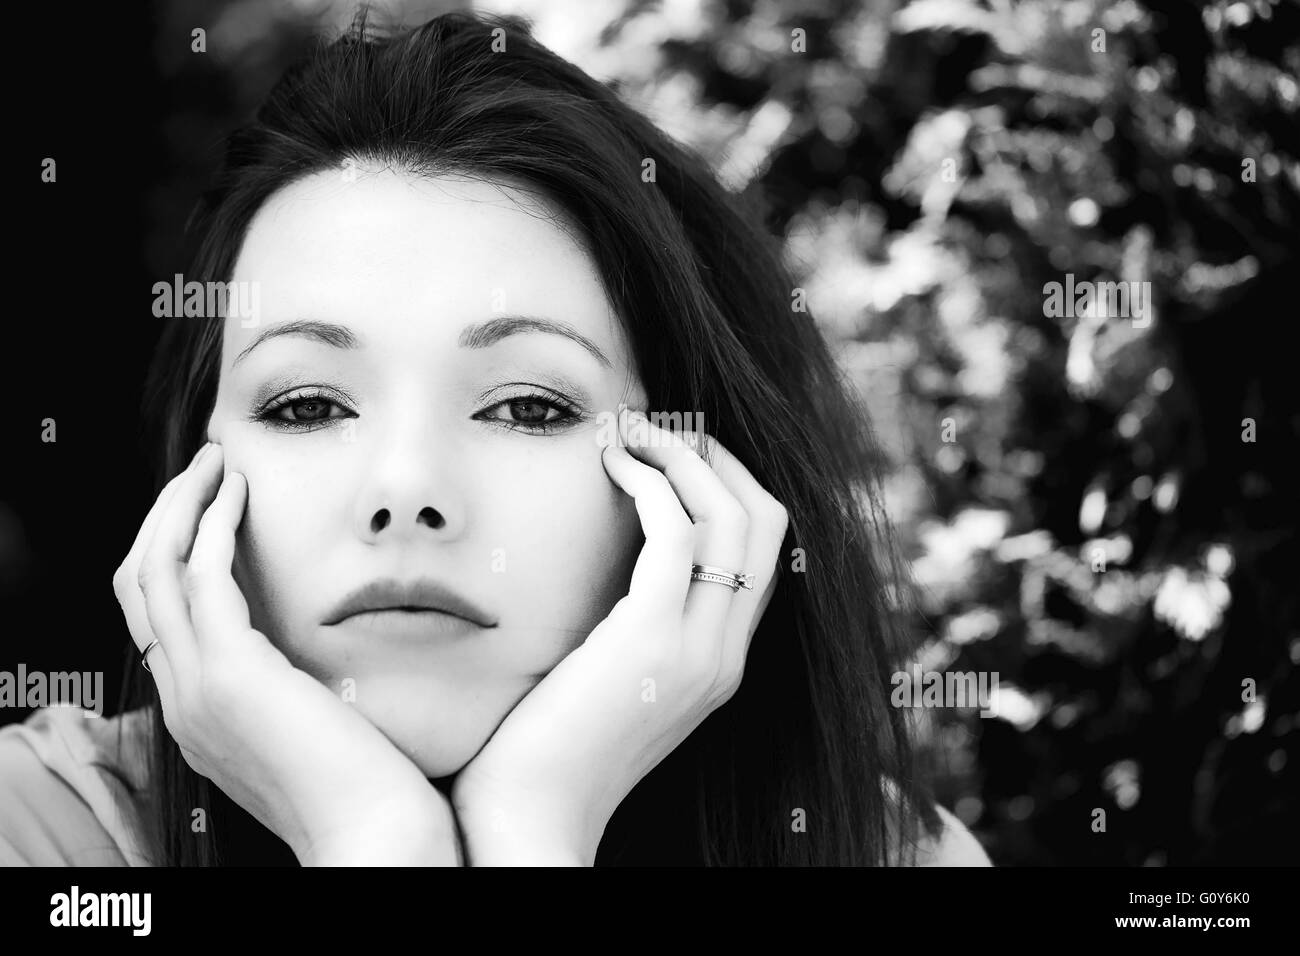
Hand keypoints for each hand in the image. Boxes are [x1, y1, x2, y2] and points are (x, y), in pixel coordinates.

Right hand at [114, 441, 461, 865]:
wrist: (373, 836)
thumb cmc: (365, 783)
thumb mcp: (311, 726)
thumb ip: (293, 687)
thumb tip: (316, 646)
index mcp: (198, 713)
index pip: (157, 615)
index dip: (171, 549)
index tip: (211, 503)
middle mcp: (181, 701)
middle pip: (137, 585)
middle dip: (164, 516)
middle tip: (206, 467)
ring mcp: (196, 690)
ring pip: (152, 570)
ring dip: (180, 504)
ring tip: (217, 461)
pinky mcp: (230, 676)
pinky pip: (199, 576)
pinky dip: (211, 522)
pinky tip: (241, 491)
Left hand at [450, 407, 788, 864]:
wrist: (528, 823)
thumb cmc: (542, 751)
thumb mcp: (602, 680)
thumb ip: (623, 628)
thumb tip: (600, 559)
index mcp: (718, 662)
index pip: (761, 550)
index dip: (726, 483)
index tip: (672, 448)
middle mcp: (724, 655)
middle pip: (765, 520)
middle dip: (717, 457)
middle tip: (657, 426)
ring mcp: (698, 651)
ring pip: (732, 515)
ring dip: (684, 455)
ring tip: (629, 429)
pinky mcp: (652, 642)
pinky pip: (676, 532)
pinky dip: (649, 481)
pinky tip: (610, 464)